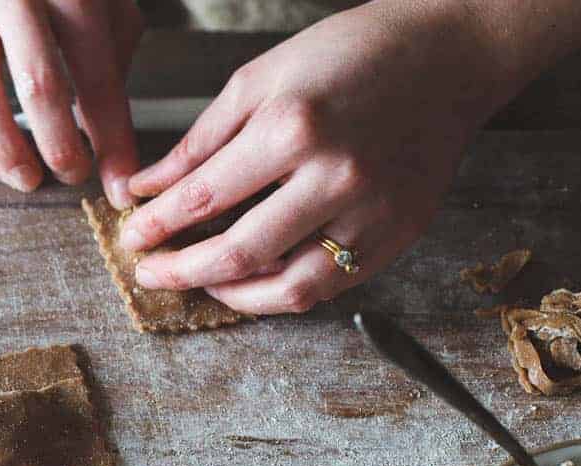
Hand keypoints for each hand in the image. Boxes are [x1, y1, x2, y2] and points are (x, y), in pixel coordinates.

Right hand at [0, 0, 142, 206]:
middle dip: (59, 144)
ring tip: (29, 179)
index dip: (111, 141)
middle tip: (73, 176)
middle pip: (37, 82)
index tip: (119, 187)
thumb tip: (109, 146)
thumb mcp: (105, 7)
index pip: (97, 76)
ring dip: (5, 150)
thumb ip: (111, 66)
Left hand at [119, 2, 529, 313]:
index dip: (158, 226)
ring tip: (202, 283)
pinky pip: (331, 286)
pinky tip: (255, 280)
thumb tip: (148, 187)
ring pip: (287, 289)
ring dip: (232, 297)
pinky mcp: (398, 234)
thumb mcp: (261, 80)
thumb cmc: (349, 54)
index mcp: (293, 128)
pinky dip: (283, 292)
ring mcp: (372, 213)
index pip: (204, 198)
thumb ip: (200, 141)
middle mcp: (335, 177)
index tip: (132, 237)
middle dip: (182, 272)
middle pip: (239, 255)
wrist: (448, 54)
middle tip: (151, 274)